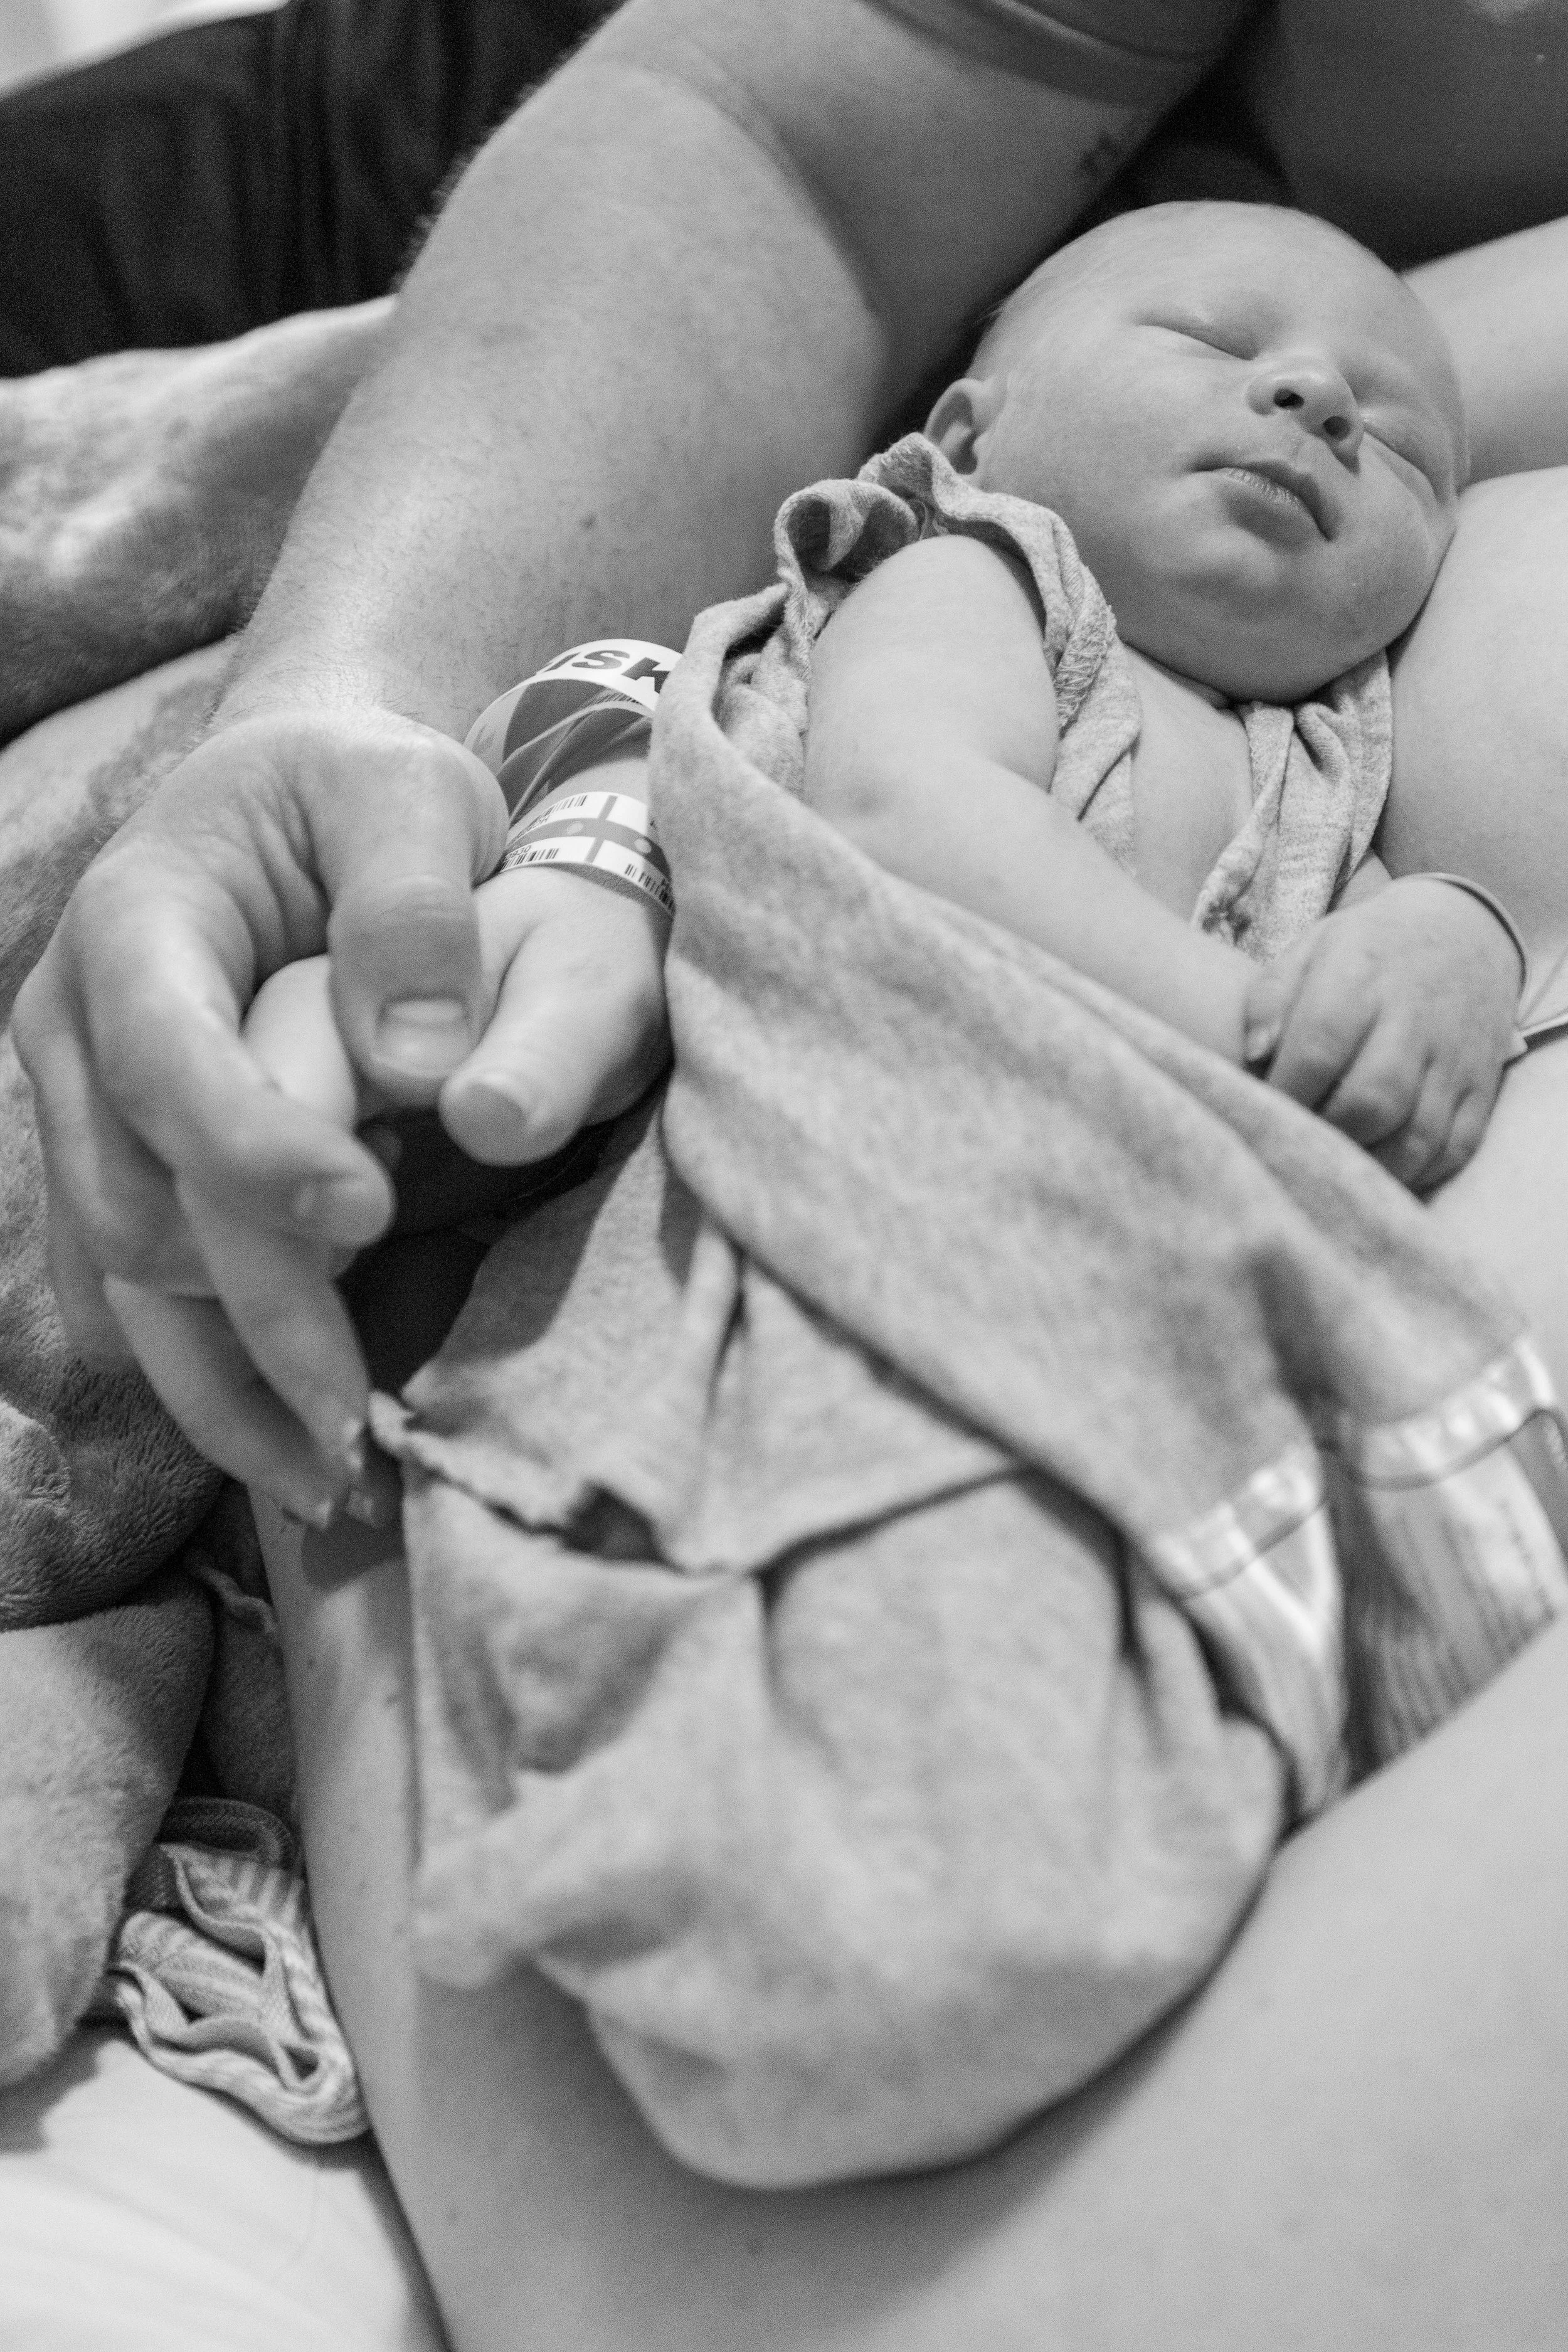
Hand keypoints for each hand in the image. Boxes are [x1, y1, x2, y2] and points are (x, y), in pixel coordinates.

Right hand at [12, 706, 665, 1518]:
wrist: (298, 802)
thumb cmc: (363, 794)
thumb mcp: (410, 788)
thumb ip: (415, 901)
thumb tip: (417, 1066)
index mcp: (136, 926)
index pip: (168, 1060)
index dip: (252, 1148)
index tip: (365, 1214)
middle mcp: (75, 1032)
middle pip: (138, 1204)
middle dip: (247, 1318)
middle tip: (360, 1419)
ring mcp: (83, 1114)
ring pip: (121, 1283)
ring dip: (219, 1390)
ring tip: (331, 1479)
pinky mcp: (116, 1174)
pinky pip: (136, 1299)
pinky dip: (209, 1379)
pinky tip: (295, 1445)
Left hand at [1243, 876, 1522, 1192]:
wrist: (1464, 933)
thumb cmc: (1366, 953)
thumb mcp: (1309, 950)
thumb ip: (1269, 1000)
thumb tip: (1253, 1058)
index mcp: (1361, 976)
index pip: (1318, 1046)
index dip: (1285, 1091)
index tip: (1261, 1111)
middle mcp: (1415, 1018)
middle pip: (1371, 1101)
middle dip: (1325, 1135)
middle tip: (1297, 1146)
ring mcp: (1456, 1058)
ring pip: (1415, 1137)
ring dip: (1367, 1166)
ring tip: (1332, 1166)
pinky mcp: (1483, 1089)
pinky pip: (1453, 1150)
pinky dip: (1414, 1173)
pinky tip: (1379, 1169)